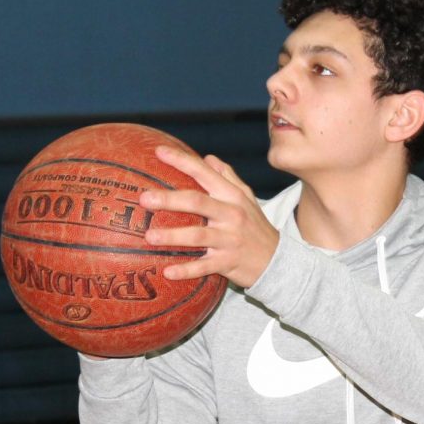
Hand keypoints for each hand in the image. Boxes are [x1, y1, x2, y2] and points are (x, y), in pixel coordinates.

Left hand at [139, 146, 278, 288]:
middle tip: (144, 198)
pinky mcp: (228, 262)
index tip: (159, 152)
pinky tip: (167, 272)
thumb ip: (228, 177)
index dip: (182, 161)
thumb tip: (208, 158)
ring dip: (172, 236)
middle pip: (197, 202)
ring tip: (149, 236)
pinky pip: (204, 266)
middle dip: (169, 199)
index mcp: (233, 196)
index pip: (205, 173)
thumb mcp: (247, 199)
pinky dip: (186, 270)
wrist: (278, 260)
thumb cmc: (256, 227)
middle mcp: (231, 215)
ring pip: (198, 236)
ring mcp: (229, 240)